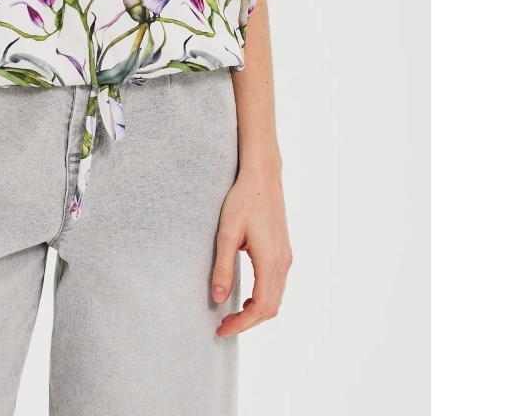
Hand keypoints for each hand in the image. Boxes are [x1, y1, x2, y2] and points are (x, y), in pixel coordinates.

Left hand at [211, 164, 291, 336]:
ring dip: (256, 313)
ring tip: (232, 316)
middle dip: (248, 322)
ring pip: (276, 298)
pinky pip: (276, 286)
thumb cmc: (242, 200)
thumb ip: (223, 267)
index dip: (242, 323)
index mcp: (270, 261)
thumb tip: (218, 299)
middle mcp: (283, 263)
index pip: (260, 307)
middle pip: (271, 308)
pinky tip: (246, 299)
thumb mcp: (226, 232)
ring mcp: (286, 258)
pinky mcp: (283, 252)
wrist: (262, 176)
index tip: (222, 328)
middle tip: (223, 327)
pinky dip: (263, 300)